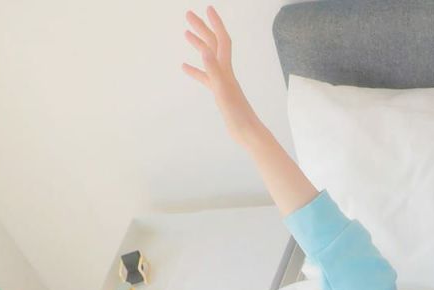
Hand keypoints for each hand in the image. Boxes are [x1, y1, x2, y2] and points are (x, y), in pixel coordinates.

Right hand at [182, 6, 258, 144]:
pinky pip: (205, 77)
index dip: (215, 23)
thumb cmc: (237, 114)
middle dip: (202, 28)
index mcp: (226, 69)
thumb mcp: (222, 90)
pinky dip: (195, 70)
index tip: (207, 8)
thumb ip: (213, 70)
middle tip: (188, 15)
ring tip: (185, 34)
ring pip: (208, 58)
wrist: (248, 133)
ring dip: (198, 44)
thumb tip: (205, 49)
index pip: (221, 39)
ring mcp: (222, 82)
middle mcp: (225, 72)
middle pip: (213, 44)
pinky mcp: (219, 93)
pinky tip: (185, 67)